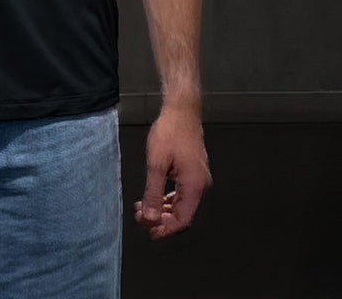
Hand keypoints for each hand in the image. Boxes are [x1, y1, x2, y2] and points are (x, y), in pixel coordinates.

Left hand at [133, 103, 210, 239]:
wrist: (181, 110)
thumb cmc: (171, 131)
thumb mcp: (156, 164)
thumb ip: (153, 193)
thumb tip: (150, 218)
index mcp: (194, 186)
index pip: (182, 220)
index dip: (165, 229)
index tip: (149, 231)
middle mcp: (200, 185)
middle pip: (182, 215)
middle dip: (160, 219)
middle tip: (141, 217)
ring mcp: (198, 178)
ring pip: (181, 205)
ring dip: (162, 210)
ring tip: (144, 208)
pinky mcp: (193, 172)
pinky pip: (181, 194)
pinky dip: (167, 199)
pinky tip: (154, 197)